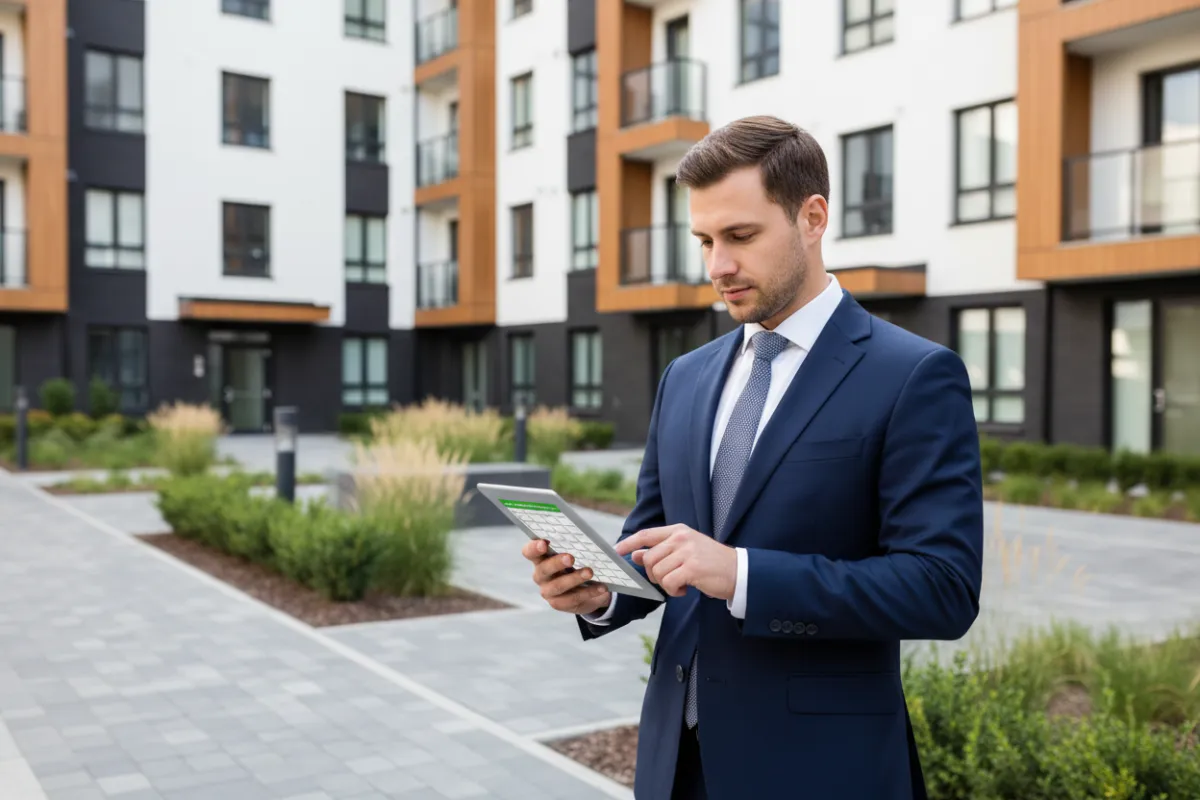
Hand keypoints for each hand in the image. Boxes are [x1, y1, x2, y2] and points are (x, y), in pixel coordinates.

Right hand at [522, 538, 611, 615]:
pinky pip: (573, 598)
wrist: (586, 589)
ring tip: (589, 572)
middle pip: (543, 569)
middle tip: (570, 558)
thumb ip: (578, 545)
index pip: (529, 552)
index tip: (544, 543)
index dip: (534, 548)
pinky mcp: (559, 604)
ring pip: (558, 586)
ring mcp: (548, 591)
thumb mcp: (576, 553)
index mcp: (540, 558)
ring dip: (575, 578)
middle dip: (557, 563)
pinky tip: (601, 587)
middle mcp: (540, 575)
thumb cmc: (578, 564)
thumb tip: (597, 541)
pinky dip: (589, 592)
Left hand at [615, 524, 737, 599]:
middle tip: (669, 580)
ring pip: (657, 571)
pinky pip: (669, 582)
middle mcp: (682, 538)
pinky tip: (686, 589)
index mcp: (679, 531)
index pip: (646, 534)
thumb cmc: (710, 563)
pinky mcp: (692, 567)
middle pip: (649, 558)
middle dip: (653, 574)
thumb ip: (661, 551)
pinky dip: (674, 590)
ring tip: (681, 584)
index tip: (616, 551)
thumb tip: (635, 554)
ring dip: (665, 584)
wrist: (738, 572)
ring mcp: (687, 551)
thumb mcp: (685, 552)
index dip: (628, 543)